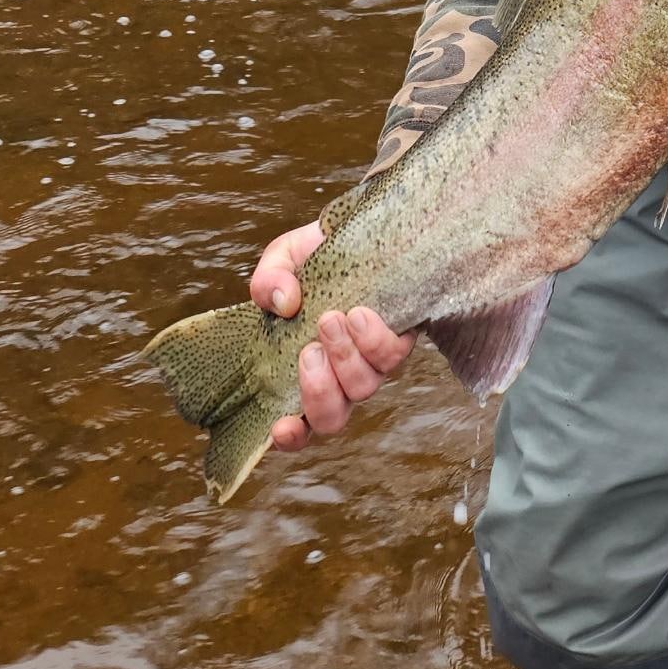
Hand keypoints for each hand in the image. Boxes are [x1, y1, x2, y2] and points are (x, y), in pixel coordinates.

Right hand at [249, 220, 415, 454]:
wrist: (361, 232)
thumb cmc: (316, 257)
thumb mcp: (282, 260)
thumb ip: (269, 281)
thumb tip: (283, 304)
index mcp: (300, 369)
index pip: (295, 424)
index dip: (289, 437)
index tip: (282, 427)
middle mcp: (337, 377)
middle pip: (331, 418)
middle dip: (318, 392)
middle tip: (309, 350)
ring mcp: (369, 363)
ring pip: (362, 388)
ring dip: (344, 358)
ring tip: (331, 319)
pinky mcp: (398, 340)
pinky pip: (392, 357)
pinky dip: (373, 340)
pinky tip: (359, 314)